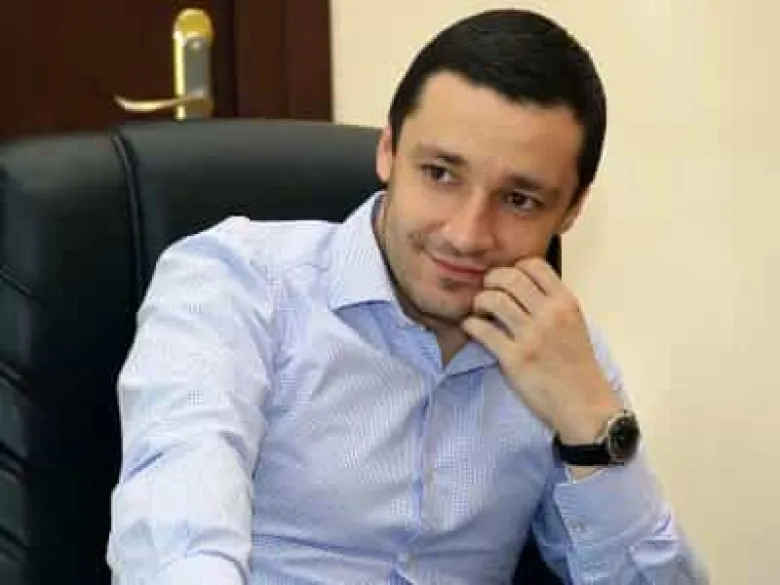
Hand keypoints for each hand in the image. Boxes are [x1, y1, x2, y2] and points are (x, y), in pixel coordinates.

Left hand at [461, 257, 620, 444]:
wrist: (584, 405)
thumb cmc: (578, 366)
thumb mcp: (575, 324)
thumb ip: (551, 303)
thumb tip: (521, 287)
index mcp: (566, 303)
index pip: (534, 265)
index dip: (513, 267)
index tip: (506, 279)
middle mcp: (549, 314)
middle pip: (509, 277)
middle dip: (491, 280)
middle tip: (486, 291)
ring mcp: (531, 336)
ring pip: (492, 299)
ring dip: (479, 301)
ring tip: (479, 311)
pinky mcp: (514, 359)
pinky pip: (482, 330)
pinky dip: (471, 324)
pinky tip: (472, 327)